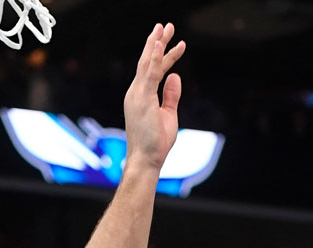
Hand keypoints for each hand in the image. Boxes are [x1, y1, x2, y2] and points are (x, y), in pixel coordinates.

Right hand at [123, 23, 186, 169]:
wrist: (146, 158)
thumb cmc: (156, 141)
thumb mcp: (168, 114)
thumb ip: (171, 95)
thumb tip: (176, 76)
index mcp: (142, 95)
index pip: (154, 70)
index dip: (165, 55)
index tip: (175, 42)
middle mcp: (136, 91)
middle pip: (147, 61)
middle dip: (157, 42)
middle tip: (166, 25)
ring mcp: (137, 94)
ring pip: (147, 63)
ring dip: (156, 43)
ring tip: (165, 28)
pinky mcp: (142, 98)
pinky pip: (149, 73)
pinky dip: (153, 57)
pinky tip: (159, 44)